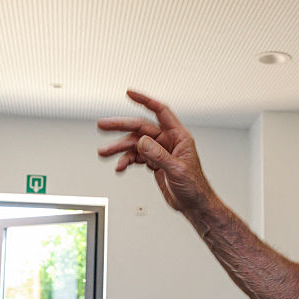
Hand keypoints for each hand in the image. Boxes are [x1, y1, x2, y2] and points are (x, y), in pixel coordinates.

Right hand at [97, 91, 213, 214]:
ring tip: (104, 152)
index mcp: (179, 137)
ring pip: (135, 144)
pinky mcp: (154, 163)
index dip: (145, 101)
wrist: (194, 205)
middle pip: (141, 128)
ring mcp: (160, 152)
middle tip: (103, 125)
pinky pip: (136, 157)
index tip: (130, 94)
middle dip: (121, 126)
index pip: (161, 112)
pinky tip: (120, 166)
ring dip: (119, 148)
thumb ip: (159, 155)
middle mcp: (168, 141)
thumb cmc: (195, 187)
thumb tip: (142, 141)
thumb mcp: (177, 170)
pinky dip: (126, 161)